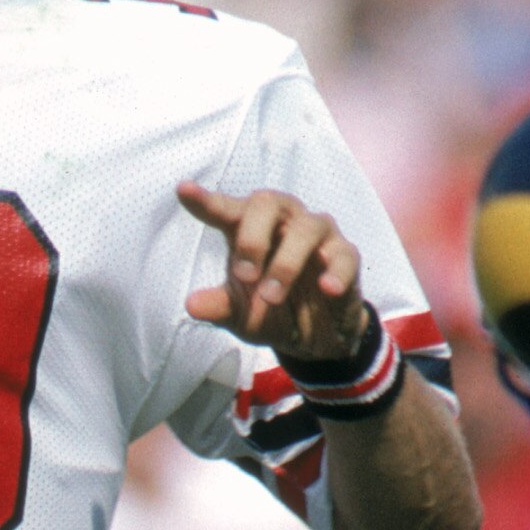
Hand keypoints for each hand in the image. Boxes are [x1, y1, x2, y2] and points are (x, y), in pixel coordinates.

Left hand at [179, 181, 373, 378]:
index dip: (207, 200)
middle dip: (252, 237)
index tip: (183, 190)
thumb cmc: (269, 311)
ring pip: (306, 227)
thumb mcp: (240, 315)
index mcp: (250, 229)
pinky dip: (336, 272)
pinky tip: (326, 289)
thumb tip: (192, 305)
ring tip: (271, 297)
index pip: (227, 209)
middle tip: (245, 275)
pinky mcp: (345, 256)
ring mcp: (317, 236)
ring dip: (286, 263)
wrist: (312, 338)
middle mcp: (284, 223)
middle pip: (267, 203)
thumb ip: (219, 307)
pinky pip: (344, 255)